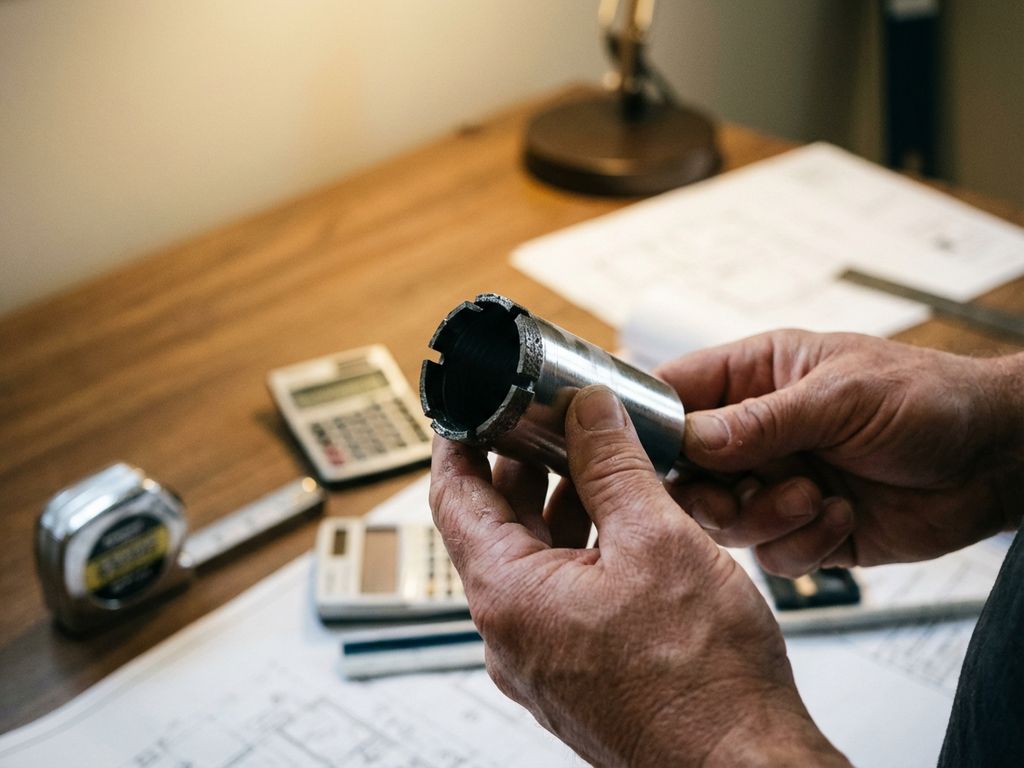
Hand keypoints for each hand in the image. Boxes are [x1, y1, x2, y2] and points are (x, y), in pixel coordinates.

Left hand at [430, 386, 847, 766]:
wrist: (743, 767)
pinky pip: (559, 595)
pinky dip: (578, 549)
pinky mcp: (576, 673)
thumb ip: (614, 466)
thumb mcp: (657, 541)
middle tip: (543, 421)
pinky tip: (619, 522)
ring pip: (531, 561)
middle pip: (492, 527)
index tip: (469, 407)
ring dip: (554, 506)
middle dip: (517, 467)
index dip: (459, 442)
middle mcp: (512, 634)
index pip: (453, 498)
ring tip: (590, 460)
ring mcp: (542, 659)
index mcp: (509, 597)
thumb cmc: (705, 682)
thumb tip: (591, 413)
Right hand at [658, 331, 1023, 575]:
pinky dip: (803, 543)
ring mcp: (777, 482)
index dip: (651, 422)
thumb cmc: (928, 399)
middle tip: (733, 496)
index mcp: (756, 377)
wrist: (995, 461)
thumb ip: (761, 421)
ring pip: (722, 519)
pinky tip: (841, 516)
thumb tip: (689, 439)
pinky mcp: (804, 529)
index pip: (675, 392)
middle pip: (684, 470)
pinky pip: (771, 554)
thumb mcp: (840, 396)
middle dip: (706, 491)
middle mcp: (756, 432)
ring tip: (813, 497)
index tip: (640, 452)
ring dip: (763, 517)